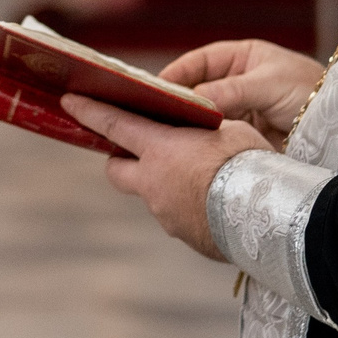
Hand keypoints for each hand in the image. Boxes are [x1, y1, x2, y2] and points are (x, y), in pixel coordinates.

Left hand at [60, 95, 270, 259]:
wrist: (269, 215)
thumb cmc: (250, 162)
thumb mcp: (227, 128)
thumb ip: (199, 129)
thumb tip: (194, 133)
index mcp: (159, 149)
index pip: (113, 125)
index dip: (88, 112)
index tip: (68, 103)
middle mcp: (152, 184)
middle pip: (116, 171)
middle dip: (121, 160)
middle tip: (140, 150)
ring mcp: (165, 214)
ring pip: (151, 195)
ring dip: (164, 184)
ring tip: (200, 177)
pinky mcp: (183, 235)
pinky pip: (177, 216)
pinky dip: (186, 206)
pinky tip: (213, 202)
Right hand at [162, 39, 325, 149]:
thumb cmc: (310, 92)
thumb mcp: (268, 85)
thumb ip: (229, 91)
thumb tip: (191, 100)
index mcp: (242, 59)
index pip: (199, 62)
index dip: (175, 74)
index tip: (153, 89)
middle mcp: (237, 83)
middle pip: (196, 90)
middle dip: (176, 102)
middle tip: (151, 115)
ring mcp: (240, 111)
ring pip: (204, 116)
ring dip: (187, 124)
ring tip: (164, 134)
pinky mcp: (245, 137)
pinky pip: (217, 137)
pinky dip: (203, 142)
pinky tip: (188, 148)